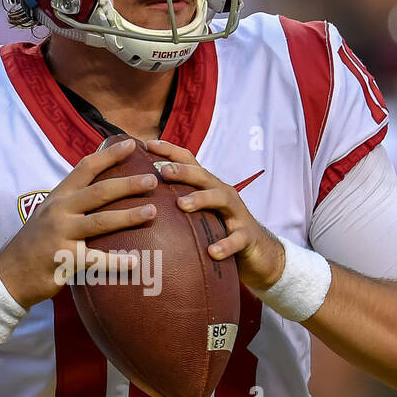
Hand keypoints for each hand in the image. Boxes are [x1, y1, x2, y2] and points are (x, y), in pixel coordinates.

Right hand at [0, 137, 157, 307]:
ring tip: (152, 211)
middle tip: (152, 179)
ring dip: (128, 216)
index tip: (132, 144)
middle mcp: (60, 210)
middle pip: (99, 192)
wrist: (10, 273)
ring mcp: (61, 234)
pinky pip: (95, 259)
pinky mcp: (64, 258)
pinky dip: (116, 261)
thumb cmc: (36, 242)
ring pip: (100, 221)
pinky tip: (135, 262)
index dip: (110, 155)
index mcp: (59, 195)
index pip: (86, 168)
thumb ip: (73, 200)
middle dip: (128, 184)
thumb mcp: (50, 212)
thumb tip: (103, 187)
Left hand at [145, 139, 285, 292]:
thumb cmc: (220, 230)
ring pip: (220, 199)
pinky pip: (236, 239)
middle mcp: (222, 193)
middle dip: (183, 171)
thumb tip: (138, 201)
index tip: (147, 144)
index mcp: (207, 187)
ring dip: (200, 199)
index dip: (170, 151)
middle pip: (203, 176)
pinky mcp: (247, 236)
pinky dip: (225, 244)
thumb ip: (176, 203)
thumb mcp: (199, 213)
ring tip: (181, 205)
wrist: (258, 252)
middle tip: (162, 171)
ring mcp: (236, 213)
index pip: (189, 162)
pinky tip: (212, 251)